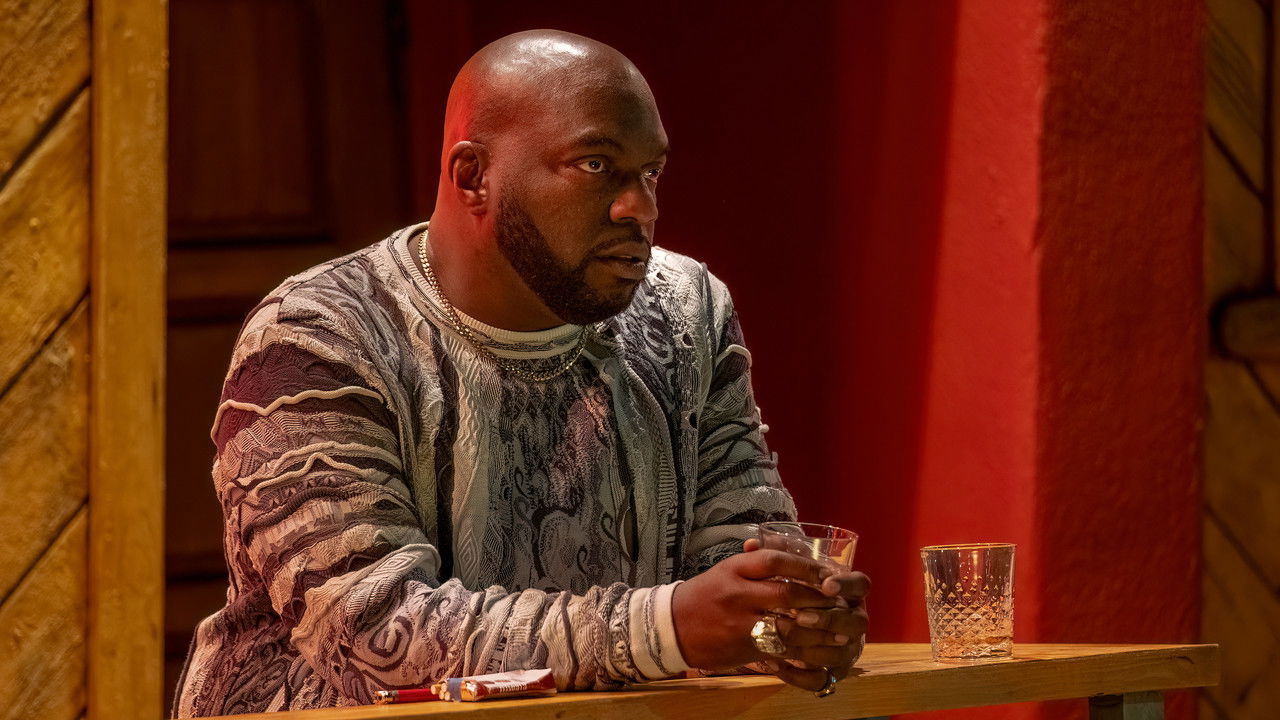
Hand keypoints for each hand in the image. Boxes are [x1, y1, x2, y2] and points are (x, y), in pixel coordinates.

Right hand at [671, 548, 842, 671]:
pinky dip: (804, 651)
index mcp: (735, 569)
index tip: (826, 571)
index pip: (774, 560)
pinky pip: (780, 649)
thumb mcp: (727, 571)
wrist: (672, 627)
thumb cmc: (705, 595)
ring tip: (841, 630)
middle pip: (787, 592)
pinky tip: (821, 650)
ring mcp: (739, 622)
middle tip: (841, 600)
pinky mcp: (742, 647)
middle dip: (818, 598)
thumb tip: (796, 555)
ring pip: (788, 624)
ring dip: (819, 628)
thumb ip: (758, 563)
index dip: (805, 565)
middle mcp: (737, 593)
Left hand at [742, 538, 870, 691]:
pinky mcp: (830, 672)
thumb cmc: (792, 593)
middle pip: (857, 622)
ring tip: (784, 641)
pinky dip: (800, 675)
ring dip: (813, 648)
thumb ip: (775, 556)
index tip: (826, 585)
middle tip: (802, 616)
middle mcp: (852, 620)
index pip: (861, 585)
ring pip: (841, 652)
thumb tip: (750, 543)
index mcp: (848, 592)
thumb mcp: (788, 572)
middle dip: (829, 619)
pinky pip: (822, 679)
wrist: (789, 627)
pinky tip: (777, 664)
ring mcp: (846, 648)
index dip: (847, 585)